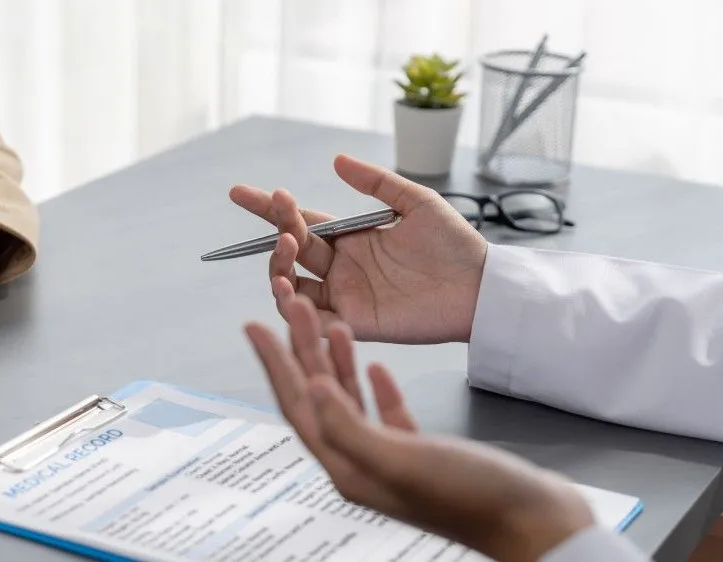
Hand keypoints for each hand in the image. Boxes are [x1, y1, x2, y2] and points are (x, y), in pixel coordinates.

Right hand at [230, 154, 486, 342]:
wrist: (481, 287)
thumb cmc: (455, 245)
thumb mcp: (415, 202)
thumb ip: (376, 183)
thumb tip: (337, 159)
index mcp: (352, 238)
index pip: (302, 221)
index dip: (270, 208)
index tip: (241, 193)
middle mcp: (342, 268)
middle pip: (292, 251)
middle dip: (277, 231)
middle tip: (281, 216)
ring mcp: (346, 297)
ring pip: (292, 287)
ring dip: (277, 270)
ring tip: (284, 251)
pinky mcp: (355, 324)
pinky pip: (313, 321)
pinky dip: (294, 309)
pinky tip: (289, 289)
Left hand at [244, 296, 591, 561]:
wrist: (533, 523)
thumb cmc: (476, 499)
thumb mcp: (402, 458)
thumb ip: (350, 426)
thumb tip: (311, 388)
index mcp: (349, 467)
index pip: (298, 404)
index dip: (274, 362)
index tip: (255, 325)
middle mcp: (362, 463)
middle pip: (317, 396)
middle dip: (300, 348)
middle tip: (291, 305)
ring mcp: (391, 459)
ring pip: (349, 399)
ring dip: (335, 359)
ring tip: (328, 324)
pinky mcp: (420, 453)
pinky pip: (385, 413)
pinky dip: (375, 385)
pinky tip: (376, 365)